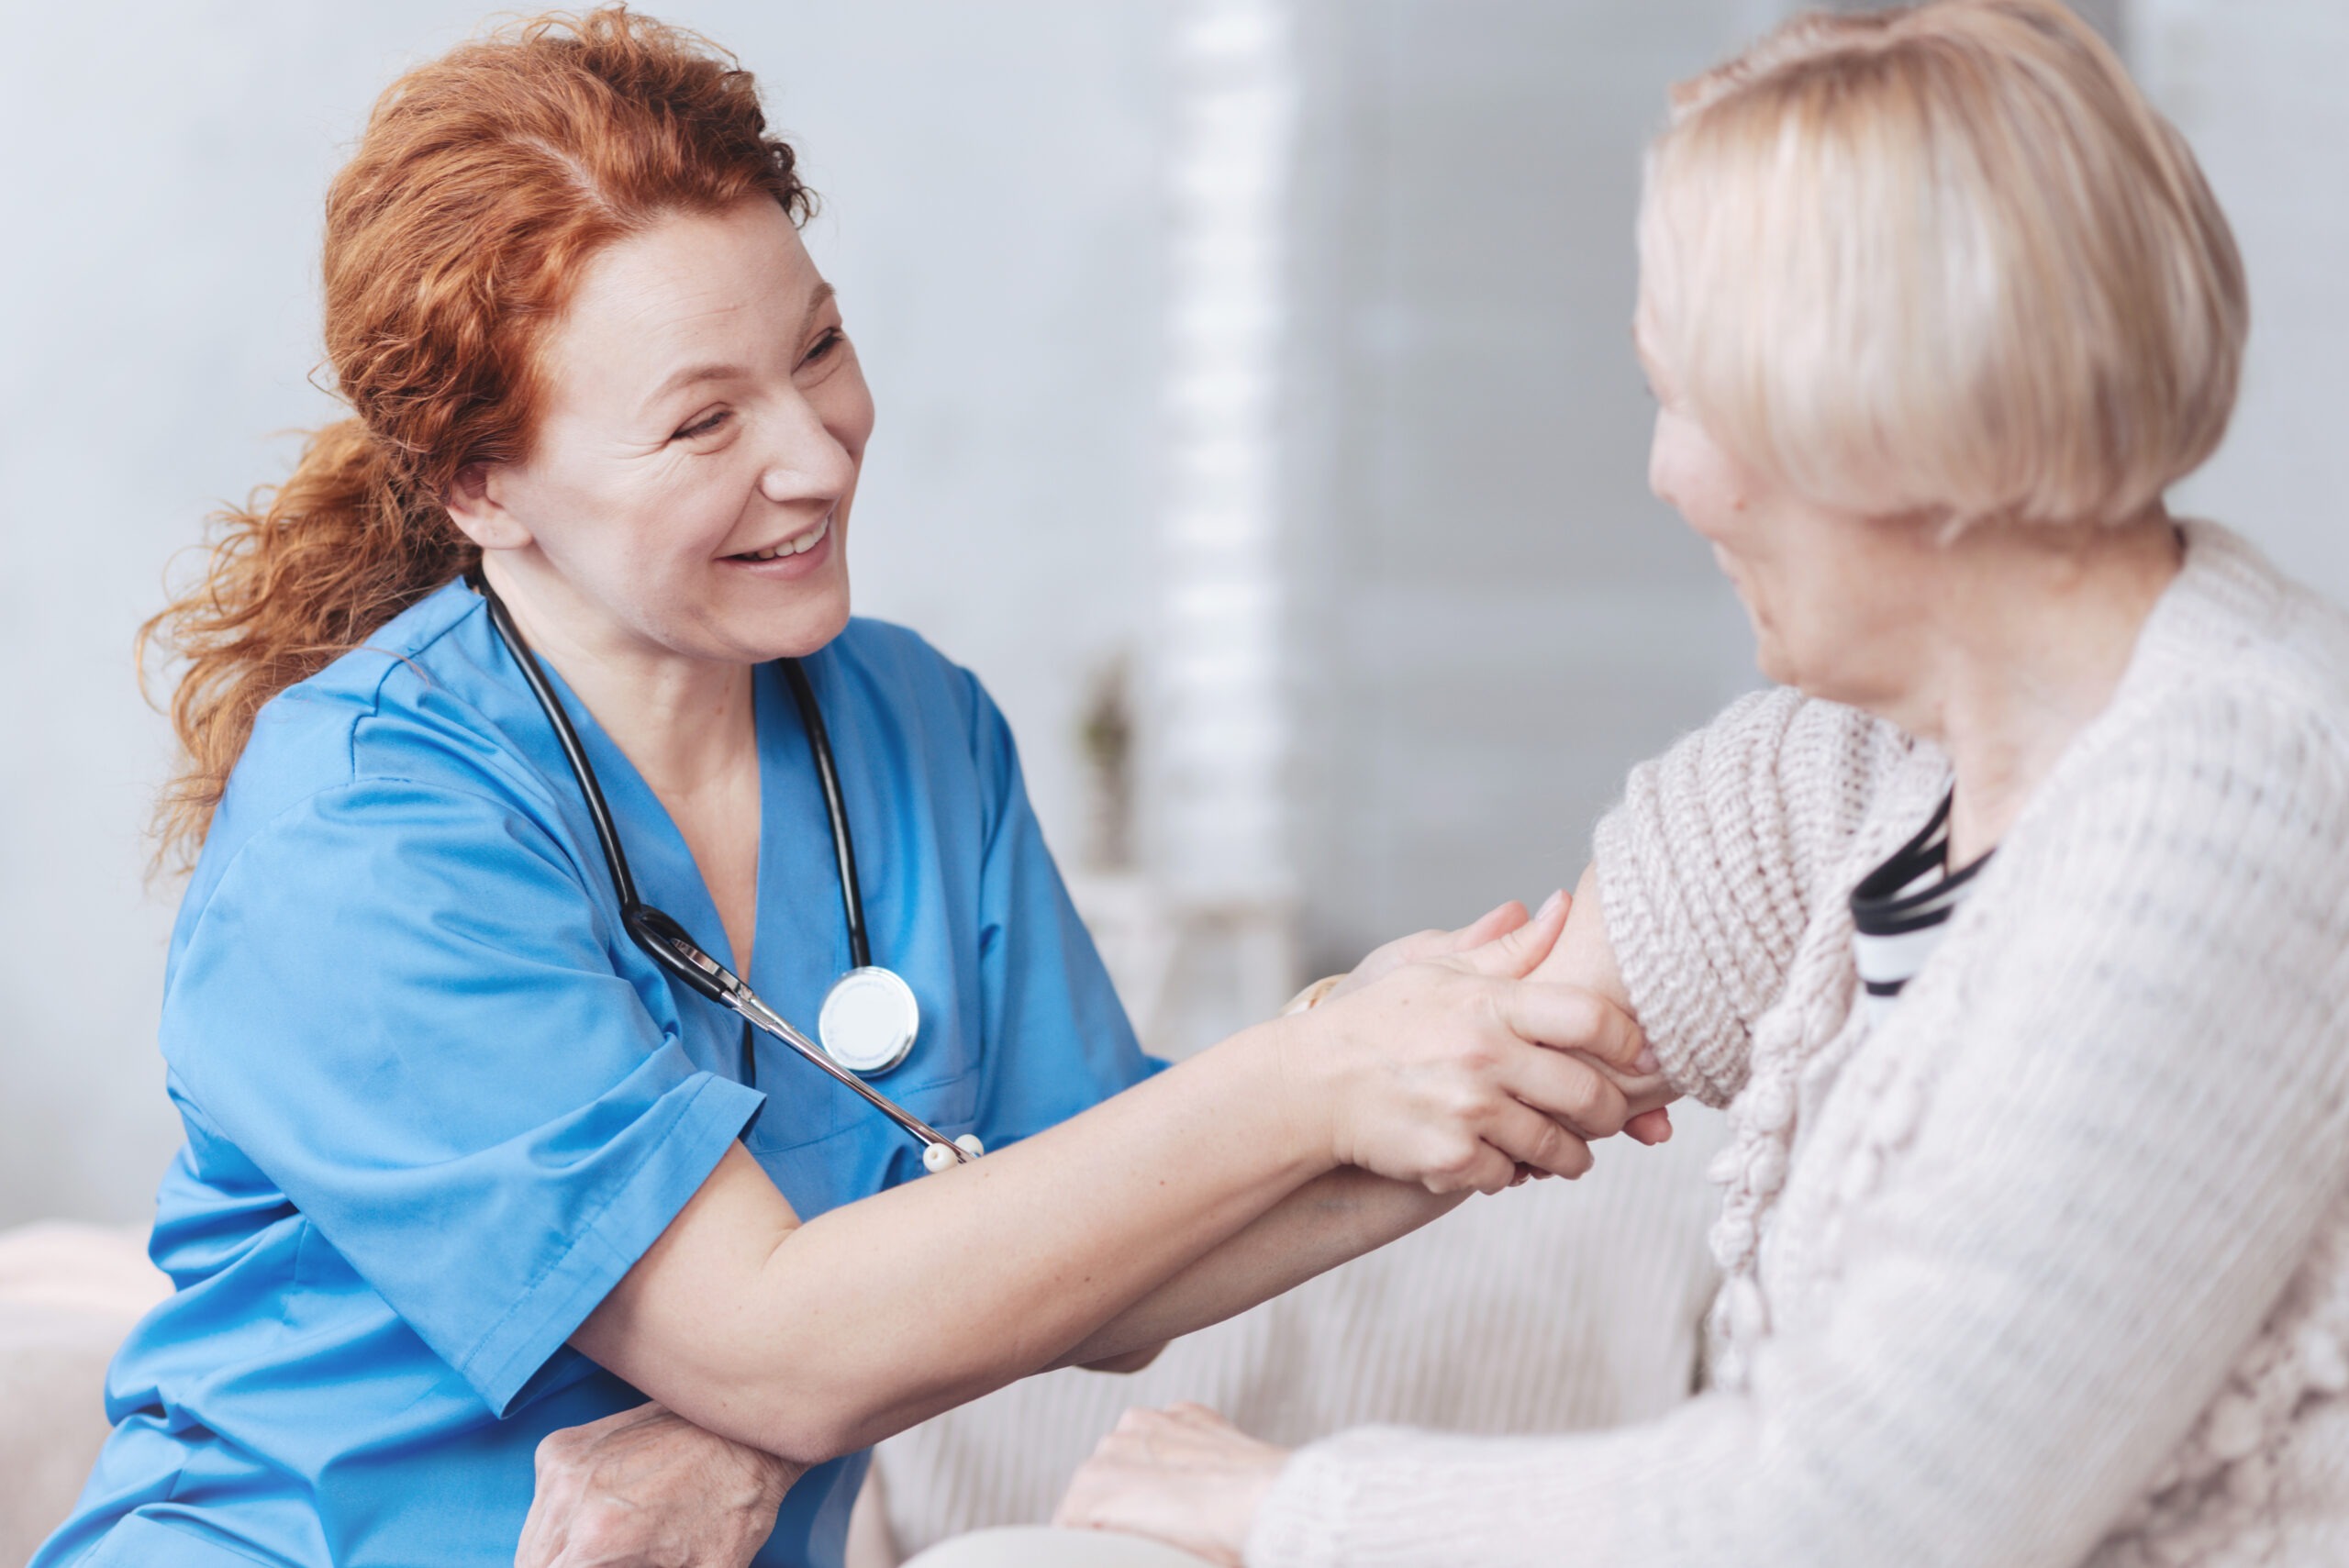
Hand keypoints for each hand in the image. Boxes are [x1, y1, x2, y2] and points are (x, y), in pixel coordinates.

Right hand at [515, 1401, 798, 1567]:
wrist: (745, 1434)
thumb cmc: (733, 1511)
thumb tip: (621, 1567)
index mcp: (597, 1541)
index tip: (616, 1566)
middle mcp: (568, 1497)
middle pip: (534, 1565)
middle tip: (618, 1560)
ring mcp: (560, 1466)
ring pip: (533, 1542)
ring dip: (562, 1554)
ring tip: (614, 1546)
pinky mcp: (560, 1448)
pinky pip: (542, 1505)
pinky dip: (563, 1520)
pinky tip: (608, 1515)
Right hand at [1054, 1403, 1289, 1567]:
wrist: (1280, 1506)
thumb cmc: (1220, 1544)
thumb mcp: (1157, 1557)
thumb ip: (1123, 1546)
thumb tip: (1120, 1546)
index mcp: (1094, 1485)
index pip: (1069, 1521)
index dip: (1088, 1542)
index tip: (1108, 1551)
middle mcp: (1114, 1444)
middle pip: (1097, 1484)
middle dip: (1115, 1509)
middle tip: (1148, 1538)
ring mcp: (1152, 1420)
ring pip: (1129, 1452)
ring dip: (1142, 1477)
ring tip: (1177, 1512)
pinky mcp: (1188, 1412)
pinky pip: (1166, 1433)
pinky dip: (1175, 1455)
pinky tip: (1198, 1482)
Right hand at [1280, 894, 1656, 1193]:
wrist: (1312, 1084)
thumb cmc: (1382, 1021)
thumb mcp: (1439, 970)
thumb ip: (1508, 949)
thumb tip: (1561, 906)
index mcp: (1490, 1003)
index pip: (1591, 1018)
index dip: (1631, 1042)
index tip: (1642, 1057)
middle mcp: (1484, 1056)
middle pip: (1591, 1094)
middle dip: (1612, 1113)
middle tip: (1611, 1115)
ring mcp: (1469, 1111)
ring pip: (1559, 1147)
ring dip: (1572, 1155)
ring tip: (1568, 1150)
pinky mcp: (1451, 1158)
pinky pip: (1511, 1176)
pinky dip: (1513, 1174)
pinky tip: (1504, 1160)